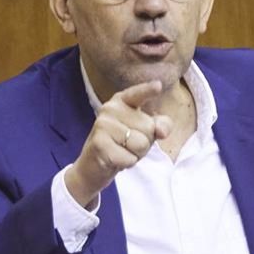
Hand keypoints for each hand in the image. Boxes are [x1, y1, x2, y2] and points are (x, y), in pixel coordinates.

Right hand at [65, 81, 174, 207]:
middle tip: (127, 145)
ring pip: (141, 144)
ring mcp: (103, 124)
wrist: (93, 166)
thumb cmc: (122, 145)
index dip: (148, 90)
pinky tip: (115, 160)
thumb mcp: (144, 132)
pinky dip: (127, 163)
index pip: (138, 94)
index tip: (158, 86)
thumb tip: (161, 131)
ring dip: (136, 154)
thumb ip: (160, 126)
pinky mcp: (100, 143)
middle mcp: (110, 108)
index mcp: (122, 101)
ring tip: (122, 151)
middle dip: (145, 143)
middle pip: (149, 128)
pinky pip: (130, 157)